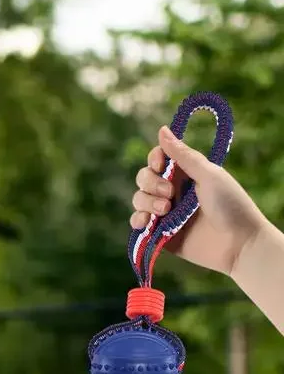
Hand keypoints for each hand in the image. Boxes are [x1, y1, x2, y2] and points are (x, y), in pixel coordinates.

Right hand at [131, 126, 266, 275]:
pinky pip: (137, 223)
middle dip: (151, 184)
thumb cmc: (230, 205)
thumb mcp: (208, 175)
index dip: (154, 160)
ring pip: (139, 199)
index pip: (158, 160)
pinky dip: (137, 220)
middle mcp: (173, 191)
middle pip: (144, 179)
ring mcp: (164, 213)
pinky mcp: (159, 234)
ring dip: (147, 202)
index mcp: (186, 174)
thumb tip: (162, 129)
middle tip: (170, 194)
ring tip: (165, 211)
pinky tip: (147, 222)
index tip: (161, 165)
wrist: (237, 244)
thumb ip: (183, 155)